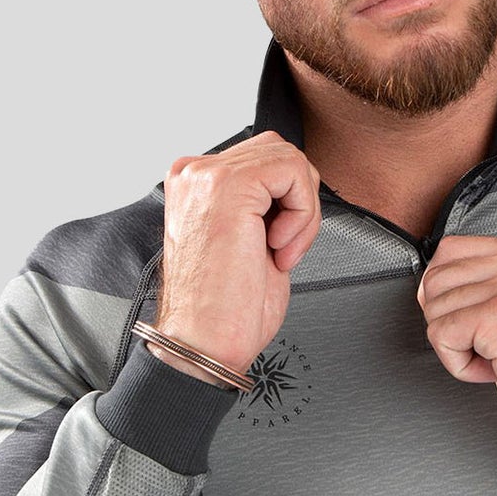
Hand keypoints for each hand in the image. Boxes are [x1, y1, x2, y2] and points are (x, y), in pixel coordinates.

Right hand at [154, 131, 320, 379]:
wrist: (204, 344)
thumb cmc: (225, 308)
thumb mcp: (249, 238)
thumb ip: (264, 202)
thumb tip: (297, 184)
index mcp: (195, 185)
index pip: (264, 159)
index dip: (288, 202)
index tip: (275, 246)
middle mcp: (194, 174)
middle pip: (279, 151)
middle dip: (299, 201)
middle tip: (283, 248)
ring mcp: (206, 176)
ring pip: (290, 159)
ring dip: (302, 210)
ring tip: (279, 250)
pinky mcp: (228, 185)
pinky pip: (293, 172)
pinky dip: (302, 213)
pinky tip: (277, 247)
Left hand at [416, 235, 496, 467]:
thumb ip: (494, 284)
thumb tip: (439, 283)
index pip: (453, 250)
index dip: (444, 291)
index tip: (465, 318)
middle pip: (437, 277)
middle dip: (446, 319)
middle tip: (482, 344)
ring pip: (435, 307)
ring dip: (455, 345)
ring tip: (496, 358)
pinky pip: (440, 335)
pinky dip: (458, 364)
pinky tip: (493, 370)